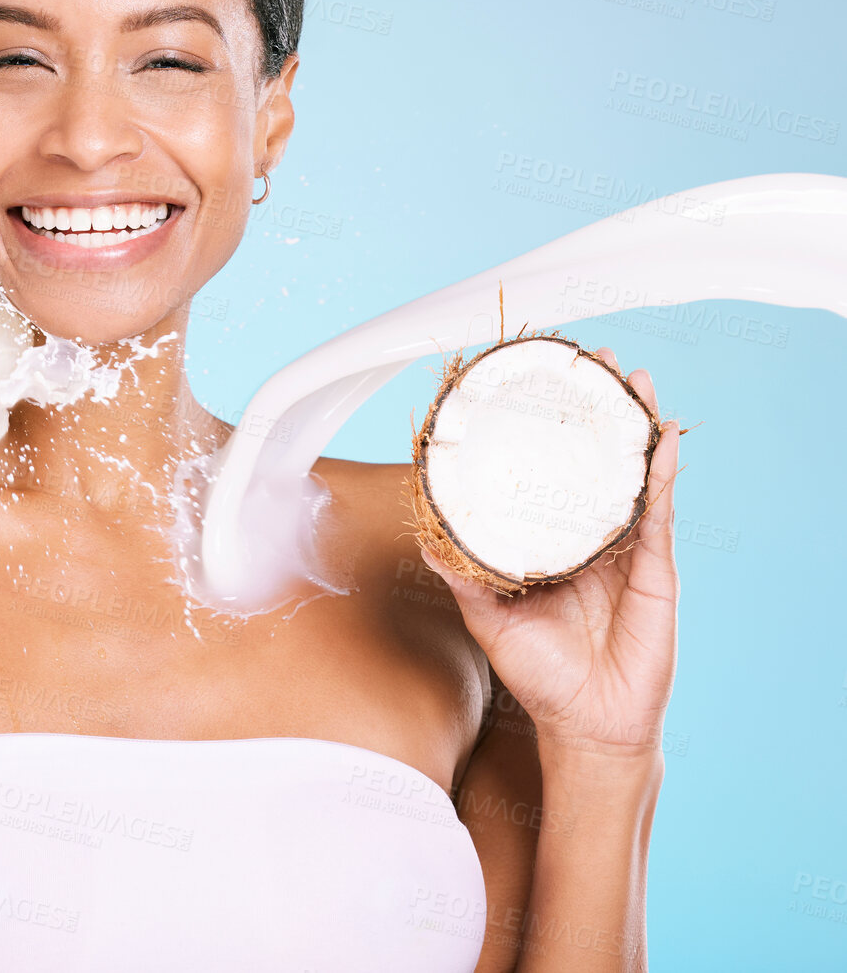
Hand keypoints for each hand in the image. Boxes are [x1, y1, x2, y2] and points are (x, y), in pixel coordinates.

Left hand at [419, 349, 681, 759]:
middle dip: (596, 412)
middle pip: (596, 462)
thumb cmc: (542, 677)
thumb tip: (424, 537)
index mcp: (554, 544)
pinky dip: (661, 474)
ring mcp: (628, 552)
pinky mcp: (656, 571)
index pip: (551, 475)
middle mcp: (592, 539)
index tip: (540, 385)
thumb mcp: (489, 619)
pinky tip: (662, 437)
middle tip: (593, 359)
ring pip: (633, 476)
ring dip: (634, 426)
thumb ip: (463, 577)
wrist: (589, 727)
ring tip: (633, 379)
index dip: (549, 433)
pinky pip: (659, 513)